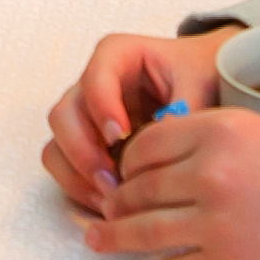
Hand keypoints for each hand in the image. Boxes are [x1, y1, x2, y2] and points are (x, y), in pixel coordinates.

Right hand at [43, 29, 229, 210]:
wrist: (202, 84)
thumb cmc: (197, 75)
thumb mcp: (198, 82)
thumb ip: (185, 106)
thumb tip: (164, 144)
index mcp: (115, 55)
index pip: (94, 79)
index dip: (101, 109)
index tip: (119, 136)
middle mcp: (90, 85)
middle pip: (63, 116)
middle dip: (82, 152)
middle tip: (113, 180)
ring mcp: (83, 117)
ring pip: (57, 146)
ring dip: (78, 176)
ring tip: (112, 200)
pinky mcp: (85, 144)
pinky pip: (66, 168)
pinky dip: (81, 188)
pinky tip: (111, 204)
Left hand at [84, 107, 259, 259]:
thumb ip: (211, 139)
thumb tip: (161, 159)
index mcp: (219, 131)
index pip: (149, 143)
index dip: (129, 160)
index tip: (125, 171)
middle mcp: (210, 171)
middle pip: (140, 185)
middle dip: (118, 199)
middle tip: (107, 208)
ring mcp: (214, 219)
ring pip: (144, 228)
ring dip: (113, 237)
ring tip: (95, 241)